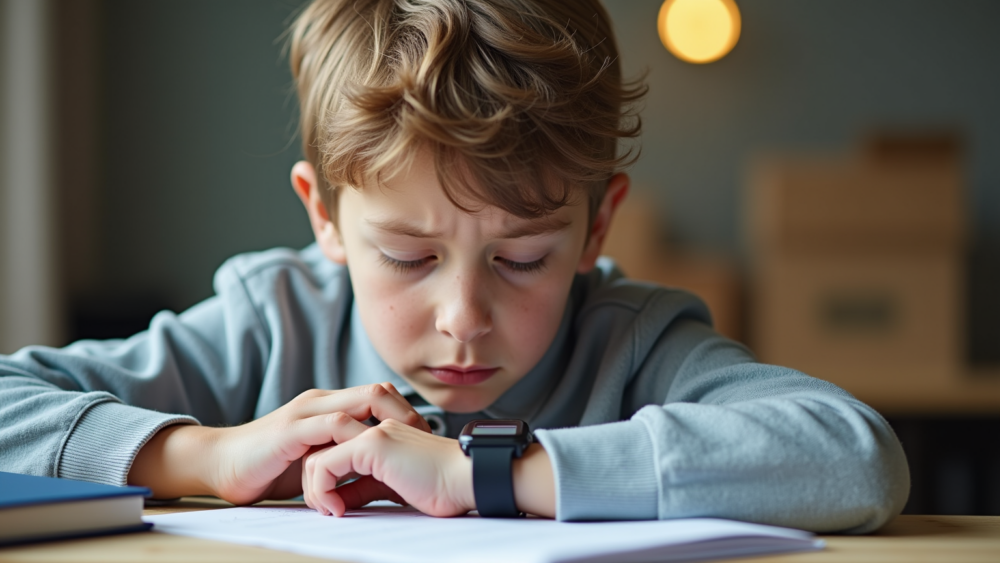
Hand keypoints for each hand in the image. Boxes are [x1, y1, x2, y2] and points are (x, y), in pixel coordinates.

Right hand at [128, 383, 429, 503]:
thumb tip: (377, 474)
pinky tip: (369, 454)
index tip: (425, 436)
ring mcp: (305, 412)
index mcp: (327, 406)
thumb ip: (342, 458)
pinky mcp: (291, 430)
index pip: (379, 395)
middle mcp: (320, 401)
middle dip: (408, 412)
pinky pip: (332, 425)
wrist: (218, 465)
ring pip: (360, 401)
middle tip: (424, 439)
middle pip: (378, 390)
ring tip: (407, 444)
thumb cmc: (267, 467)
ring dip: (389, 421)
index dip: (406, 411)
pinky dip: (355, 437)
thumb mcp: (314, 460)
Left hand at [302, 417, 474, 516]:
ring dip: (314, 489)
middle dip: (312, 482)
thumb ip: (363, 487)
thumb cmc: (441, 486)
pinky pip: (325, 464)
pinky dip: (322, 491)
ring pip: (316, 455)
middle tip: (323, 509)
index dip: (323, 478)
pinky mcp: (371, 443)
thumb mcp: (390, 487)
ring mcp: (371, 431)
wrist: (466, 479)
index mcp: (379, 433)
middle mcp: (372, 426)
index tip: (327, 504)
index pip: (333, 448)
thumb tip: (339, 499)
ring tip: (329, 510)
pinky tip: (338, 509)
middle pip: (319, 449)